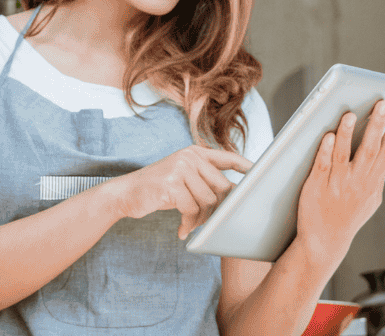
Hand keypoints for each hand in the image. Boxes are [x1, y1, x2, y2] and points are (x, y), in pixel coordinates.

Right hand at [101, 145, 251, 238]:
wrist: (126, 193)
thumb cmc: (159, 189)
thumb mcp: (183, 178)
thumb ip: (205, 181)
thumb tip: (233, 196)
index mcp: (195, 152)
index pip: (228, 157)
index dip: (245, 166)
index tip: (259, 175)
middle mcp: (189, 156)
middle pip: (221, 186)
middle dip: (219, 208)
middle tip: (210, 222)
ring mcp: (180, 168)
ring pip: (208, 201)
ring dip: (202, 219)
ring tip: (191, 225)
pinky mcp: (171, 184)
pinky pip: (192, 209)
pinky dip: (189, 224)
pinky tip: (182, 231)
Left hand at [293, 100, 384, 261]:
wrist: (324, 242)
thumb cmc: (348, 215)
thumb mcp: (370, 199)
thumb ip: (377, 176)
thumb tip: (384, 147)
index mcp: (373, 184)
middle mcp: (357, 183)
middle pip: (368, 149)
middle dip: (377, 125)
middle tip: (382, 103)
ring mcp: (337, 185)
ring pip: (343, 153)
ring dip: (347, 133)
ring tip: (350, 114)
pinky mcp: (316, 186)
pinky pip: (322, 164)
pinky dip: (325, 149)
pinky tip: (328, 135)